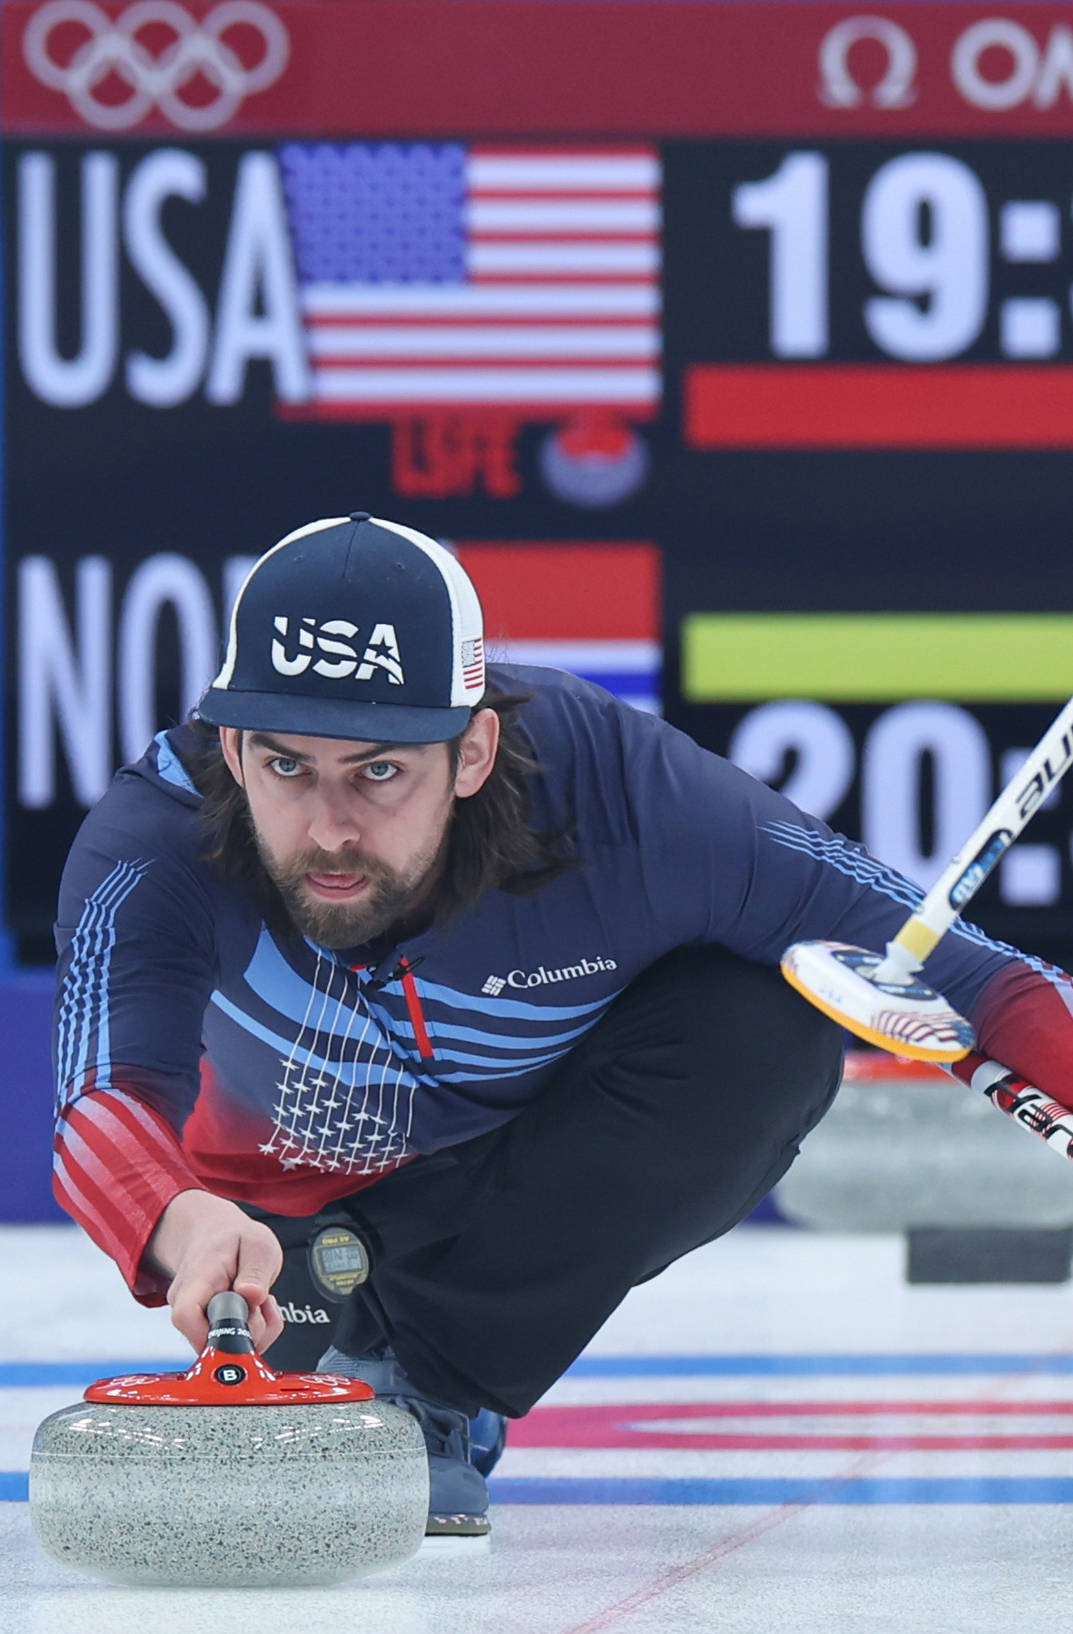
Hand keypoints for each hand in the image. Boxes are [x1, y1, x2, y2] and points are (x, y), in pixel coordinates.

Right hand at [147, 1189, 284, 1353]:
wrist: (215, 1236)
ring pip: (225, 1347)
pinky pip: (234, 1345)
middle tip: (262, 1302)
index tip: (246, 1322)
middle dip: (249, 1330)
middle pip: (210, 1341)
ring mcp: (195, 1320)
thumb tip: (251, 1296)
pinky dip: (256, 1333)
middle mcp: (187, 1303)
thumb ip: (256, 1271)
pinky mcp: (208, 1330)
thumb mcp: (257, 1244)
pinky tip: (258, 1309)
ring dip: (255, 1331)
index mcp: (197, 1278)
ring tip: (260, 1300)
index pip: (186, 1316)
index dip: (215, 1332)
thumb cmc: (234, 1240)